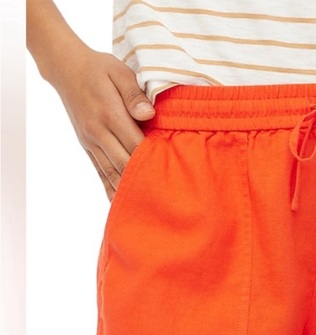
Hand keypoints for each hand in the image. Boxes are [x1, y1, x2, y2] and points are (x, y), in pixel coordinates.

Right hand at [52, 47, 154, 201]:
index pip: (136, 145)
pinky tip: (119, 204)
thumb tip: (149, 115)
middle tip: (166, 198)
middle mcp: (99, 133)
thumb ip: (135, 94)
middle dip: (144, 181)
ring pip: (112, 173)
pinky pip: (99, 172)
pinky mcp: (87, 147)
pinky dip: (109, 189)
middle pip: (125, 164)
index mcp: (110, 115)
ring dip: (128, 190)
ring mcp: (91, 142)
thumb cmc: (99, 69)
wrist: (66, 68)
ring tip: (147, 207)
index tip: (171, 176)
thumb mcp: (119, 72)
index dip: (152, 161)